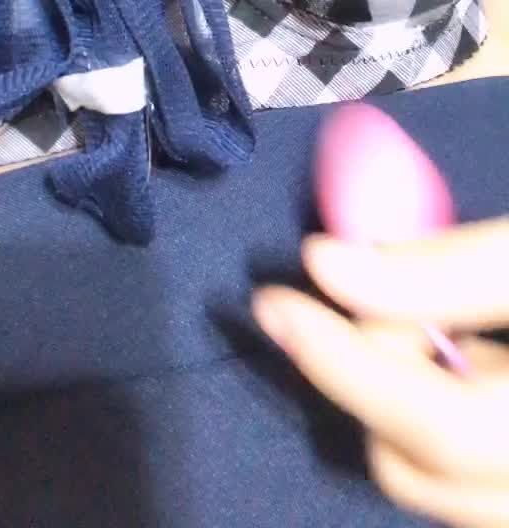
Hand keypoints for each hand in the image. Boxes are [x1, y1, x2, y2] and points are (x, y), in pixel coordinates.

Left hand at [252, 218, 508, 527]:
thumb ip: (443, 268)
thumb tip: (322, 264)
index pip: (435, 427)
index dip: (342, 363)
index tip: (272, 303)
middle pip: (411, 467)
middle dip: (370, 376)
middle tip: (391, 299)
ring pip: (425, 485)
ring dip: (400, 404)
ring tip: (451, 328)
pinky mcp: (506, 494)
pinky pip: (452, 483)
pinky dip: (435, 424)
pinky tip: (473, 363)